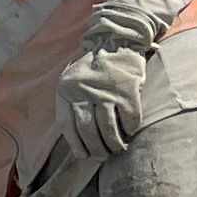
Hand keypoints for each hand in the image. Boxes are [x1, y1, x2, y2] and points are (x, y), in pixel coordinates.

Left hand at [52, 41, 148, 165]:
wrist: (115, 41)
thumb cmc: (92, 66)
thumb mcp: (72, 81)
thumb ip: (72, 103)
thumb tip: (77, 137)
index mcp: (66, 90)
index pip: (68, 126)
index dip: (76, 144)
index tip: (83, 155)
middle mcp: (83, 92)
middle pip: (88, 130)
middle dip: (96, 148)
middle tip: (102, 156)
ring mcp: (106, 91)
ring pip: (108, 128)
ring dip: (113, 143)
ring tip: (116, 148)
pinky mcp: (127, 90)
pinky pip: (129, 118)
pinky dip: (130, 129)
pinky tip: (130, 132)